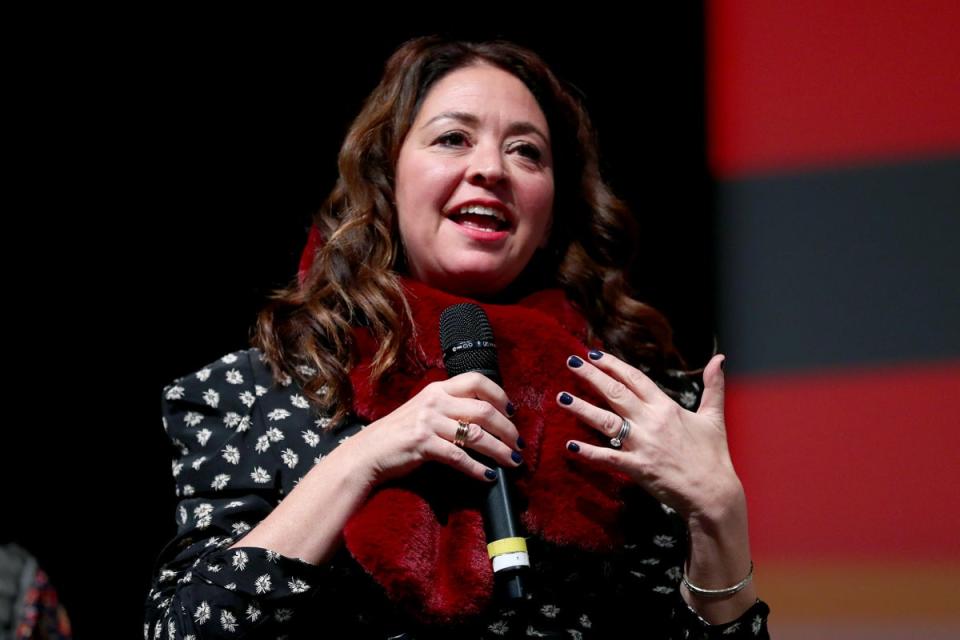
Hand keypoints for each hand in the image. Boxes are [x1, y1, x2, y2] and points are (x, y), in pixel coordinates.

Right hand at [356, 372, 523, 486]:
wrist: (369, 452)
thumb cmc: (400, 434)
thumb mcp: (425, 410)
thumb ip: (450, 407)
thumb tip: (487, 418)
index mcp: (438, 389)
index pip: (476, 380)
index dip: (499, 395)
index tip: (512, 412)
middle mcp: (435, 401)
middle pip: (484, 410)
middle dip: (507, 429)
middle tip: (518, 444)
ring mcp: (428, 421)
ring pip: (476, 435)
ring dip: (500, 450)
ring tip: (513, 461)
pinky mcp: (423, 443)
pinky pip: (459, 457)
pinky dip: (478, 469)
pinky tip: (489, 476)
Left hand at [558, 351, 740, 519]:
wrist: (714, 493)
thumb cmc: (713, 456)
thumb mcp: (714, 417)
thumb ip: (713, 387)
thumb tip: (719, 358)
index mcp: (666, 407)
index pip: (634, 378)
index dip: (613, 364)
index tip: (594, 354)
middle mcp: (652, 422)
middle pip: (615, 392)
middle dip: (591, 375)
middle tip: (571, 361)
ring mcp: (643, 445)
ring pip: (606, 421)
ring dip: (581, 409)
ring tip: (561, 397)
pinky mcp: (637, 468)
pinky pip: (608, 457)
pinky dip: (589, 452)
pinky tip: (570, 444)